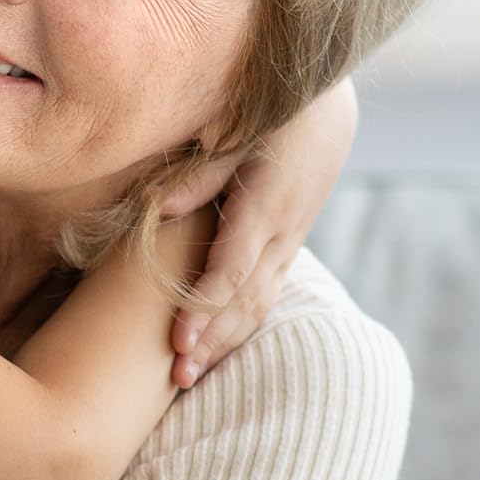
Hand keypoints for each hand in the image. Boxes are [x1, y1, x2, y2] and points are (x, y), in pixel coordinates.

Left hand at [159, 76, 357, 385]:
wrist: (324, 101)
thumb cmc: (270, 109)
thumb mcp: (236, 130)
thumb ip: (200, 174)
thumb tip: (156, 210)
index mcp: (266, 205)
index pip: (232, 271)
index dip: (204, 309)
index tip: (178, 341)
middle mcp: (282, 232)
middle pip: (245, 301)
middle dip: (211, 342)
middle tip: (176, 378)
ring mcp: (289, 241)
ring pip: (258, 305)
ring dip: (224, 343)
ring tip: (187, 378)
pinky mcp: (287, 243)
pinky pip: (265, 294)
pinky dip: (238, 326)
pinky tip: (213, 351)